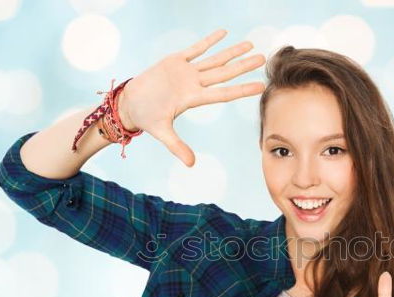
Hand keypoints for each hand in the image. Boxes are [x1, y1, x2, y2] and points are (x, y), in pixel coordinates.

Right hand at [116, 28, 266, 166]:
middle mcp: (194, 84)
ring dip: (232, 52)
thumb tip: (191, 164)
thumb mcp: (161, 132)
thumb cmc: (145, 118)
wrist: (130, 104)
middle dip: (243, 66)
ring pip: (214, 59)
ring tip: (251, 44)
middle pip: (224, 73)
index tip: (260, 85)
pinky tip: (223, 33)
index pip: (224, 93)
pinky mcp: (175, 61)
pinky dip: (209, 40)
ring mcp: (186, 72)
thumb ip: (177, 146)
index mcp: (193, 98)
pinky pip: (195, 48)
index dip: (242, 89)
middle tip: (263, 59)